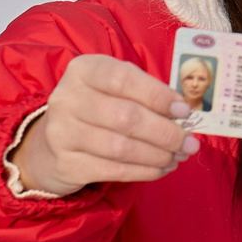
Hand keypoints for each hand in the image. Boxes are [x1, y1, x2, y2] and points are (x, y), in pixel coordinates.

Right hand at [14, 54, 198, 193]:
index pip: (124, 79)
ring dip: (158, 155)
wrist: (52, 143)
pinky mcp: (66, 163)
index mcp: (83, 70)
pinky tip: (161, 169)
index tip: (185, 111)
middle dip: (166, 133)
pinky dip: (144, 171)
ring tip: (178, 156)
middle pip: (126, 117)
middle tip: (189, 143)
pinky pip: (113, 170)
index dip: (158, 96)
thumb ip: (146, 94)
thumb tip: (184, 114)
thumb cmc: (97, 108)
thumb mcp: (115, 89)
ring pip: (121, 148)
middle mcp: (67, 99)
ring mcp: (62, 133)